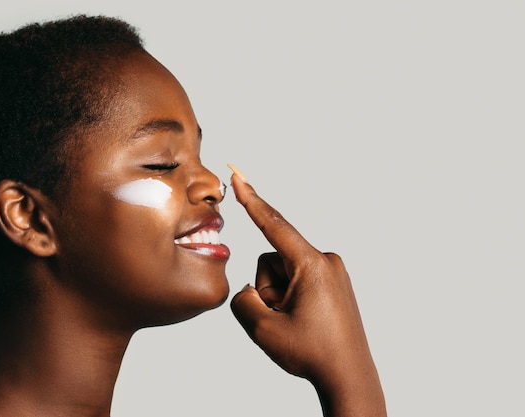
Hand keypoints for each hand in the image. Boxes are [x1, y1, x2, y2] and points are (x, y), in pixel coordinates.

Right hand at [229, 171, 385, 416]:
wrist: (348, 377)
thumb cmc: (312, 354)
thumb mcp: (264, 330)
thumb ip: (242, 301)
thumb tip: (249, 289)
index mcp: (311, 266)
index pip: (274, 225)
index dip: (252, 200)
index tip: (240, 176)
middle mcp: (326, 261)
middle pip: (272, 260)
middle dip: (267, 288)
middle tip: (284, 319)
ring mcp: (332, 271)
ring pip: (283, 272)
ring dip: (278, 295)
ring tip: (296, 322)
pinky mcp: (333, 281)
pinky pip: (298, 279)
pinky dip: (291, 297)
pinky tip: (304, 319)